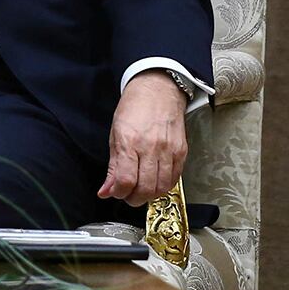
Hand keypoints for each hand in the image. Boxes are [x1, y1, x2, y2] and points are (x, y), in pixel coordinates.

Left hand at [97, 72, 187, 205]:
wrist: (158, 90)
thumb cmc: (134, 108)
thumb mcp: (114, 133)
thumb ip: (113, 165)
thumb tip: (106, 190)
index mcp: (130, 141)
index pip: (126, 179)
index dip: (118, 193)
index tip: (114, 192)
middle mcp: (151, 147)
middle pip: (145, 188)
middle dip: (133, 198)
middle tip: (127, 195)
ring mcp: (169, 151)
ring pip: (161, 188)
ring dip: (149, 195)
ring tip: (140, 190)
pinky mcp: (182, 152)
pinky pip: (174, 179)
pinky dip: (163, 187)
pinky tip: (155, 183)